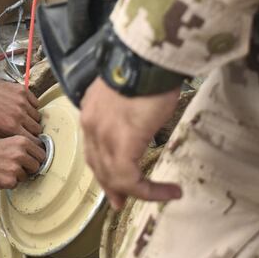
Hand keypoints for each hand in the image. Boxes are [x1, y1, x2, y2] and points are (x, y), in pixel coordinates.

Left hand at [0, 74, 41, 138]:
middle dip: (33, 131)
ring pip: (37, 116)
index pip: (32, 140)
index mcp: (10, 126)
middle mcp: (19, 115)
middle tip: (28, 129)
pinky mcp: (23, 91)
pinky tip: (24, 107)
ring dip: (32, 118)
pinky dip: (32, 105)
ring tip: (24, 117)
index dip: (34, 142)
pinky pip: (36, 102)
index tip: (33, 141)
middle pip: (37, 129)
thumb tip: (17, 140)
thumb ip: (6, 135)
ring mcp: (22, 102)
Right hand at [0, 136, 45, 188]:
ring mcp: (16, 168)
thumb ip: (21, 145)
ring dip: (18, 175)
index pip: (42, 152)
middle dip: (30, 167)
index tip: (33, 160)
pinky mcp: (10, 181)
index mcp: (21, 141)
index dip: (36, 157)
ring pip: (27, 176)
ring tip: (4, 169)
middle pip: (38, 165)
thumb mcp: (5, 138)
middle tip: (18, 166)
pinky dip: (9, 182)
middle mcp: (20, 154)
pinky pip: (16, 184)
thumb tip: (35, 152)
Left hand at [81, 78, 182, 209]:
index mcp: (91, 111)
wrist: (146, 56)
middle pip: (97, 165)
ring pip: (112, 175)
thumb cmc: (145, 65)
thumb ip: (127, 107)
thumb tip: (141, 117)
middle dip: (111, 186)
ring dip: (134, 190)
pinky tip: (168, 191)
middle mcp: (90, 125)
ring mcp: (102, 135)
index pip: (93, 147)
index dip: (103, 167)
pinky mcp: (120, 144)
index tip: (115, 180)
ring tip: (157, 196)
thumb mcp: (131, 88)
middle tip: (121, 201)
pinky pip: (129, 178)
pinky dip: (148, 190)